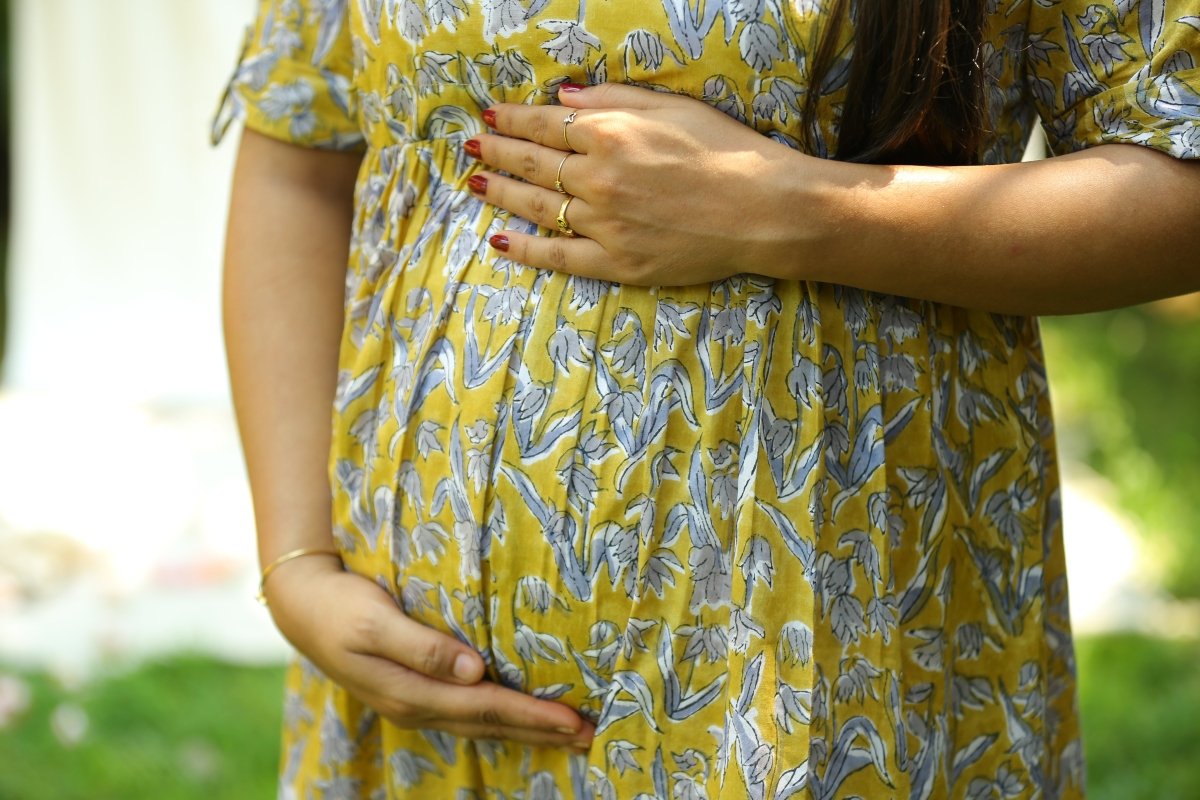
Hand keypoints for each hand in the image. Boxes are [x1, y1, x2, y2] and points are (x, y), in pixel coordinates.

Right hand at [263, 553, 594, 749]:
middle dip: (541, 731)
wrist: (302, 607)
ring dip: (527, 729)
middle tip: (592, 733)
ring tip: (569, 732)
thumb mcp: (375, 623)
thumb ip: (422, 647)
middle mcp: (417, 707)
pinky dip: (502, 718)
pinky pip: (468, 713)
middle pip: (490, 725)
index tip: (574, 719)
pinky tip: (521, 716)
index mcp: (411, 693)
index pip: (485, 708)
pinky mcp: (416, 691)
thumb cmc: (341, 607)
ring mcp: (416, 703)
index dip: (531, 716)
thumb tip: (473, 671)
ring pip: (482, 724)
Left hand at [466, 82, 810, 285]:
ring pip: (537, 206)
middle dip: (496, 151)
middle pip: (532, 162)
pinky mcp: (616, 262)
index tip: (491, 115)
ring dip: (501, 192)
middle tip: (471, 146)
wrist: (763, 209)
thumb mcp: (672, 107)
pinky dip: (525, 249)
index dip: (513, 118)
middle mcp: (596, 178)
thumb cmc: (726, 150)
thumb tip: (564, 97)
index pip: (545, 124)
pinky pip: (557, 256)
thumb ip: (613, 100)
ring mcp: (602, 224)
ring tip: (474, 184)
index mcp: (609, 133)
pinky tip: (500, 241)